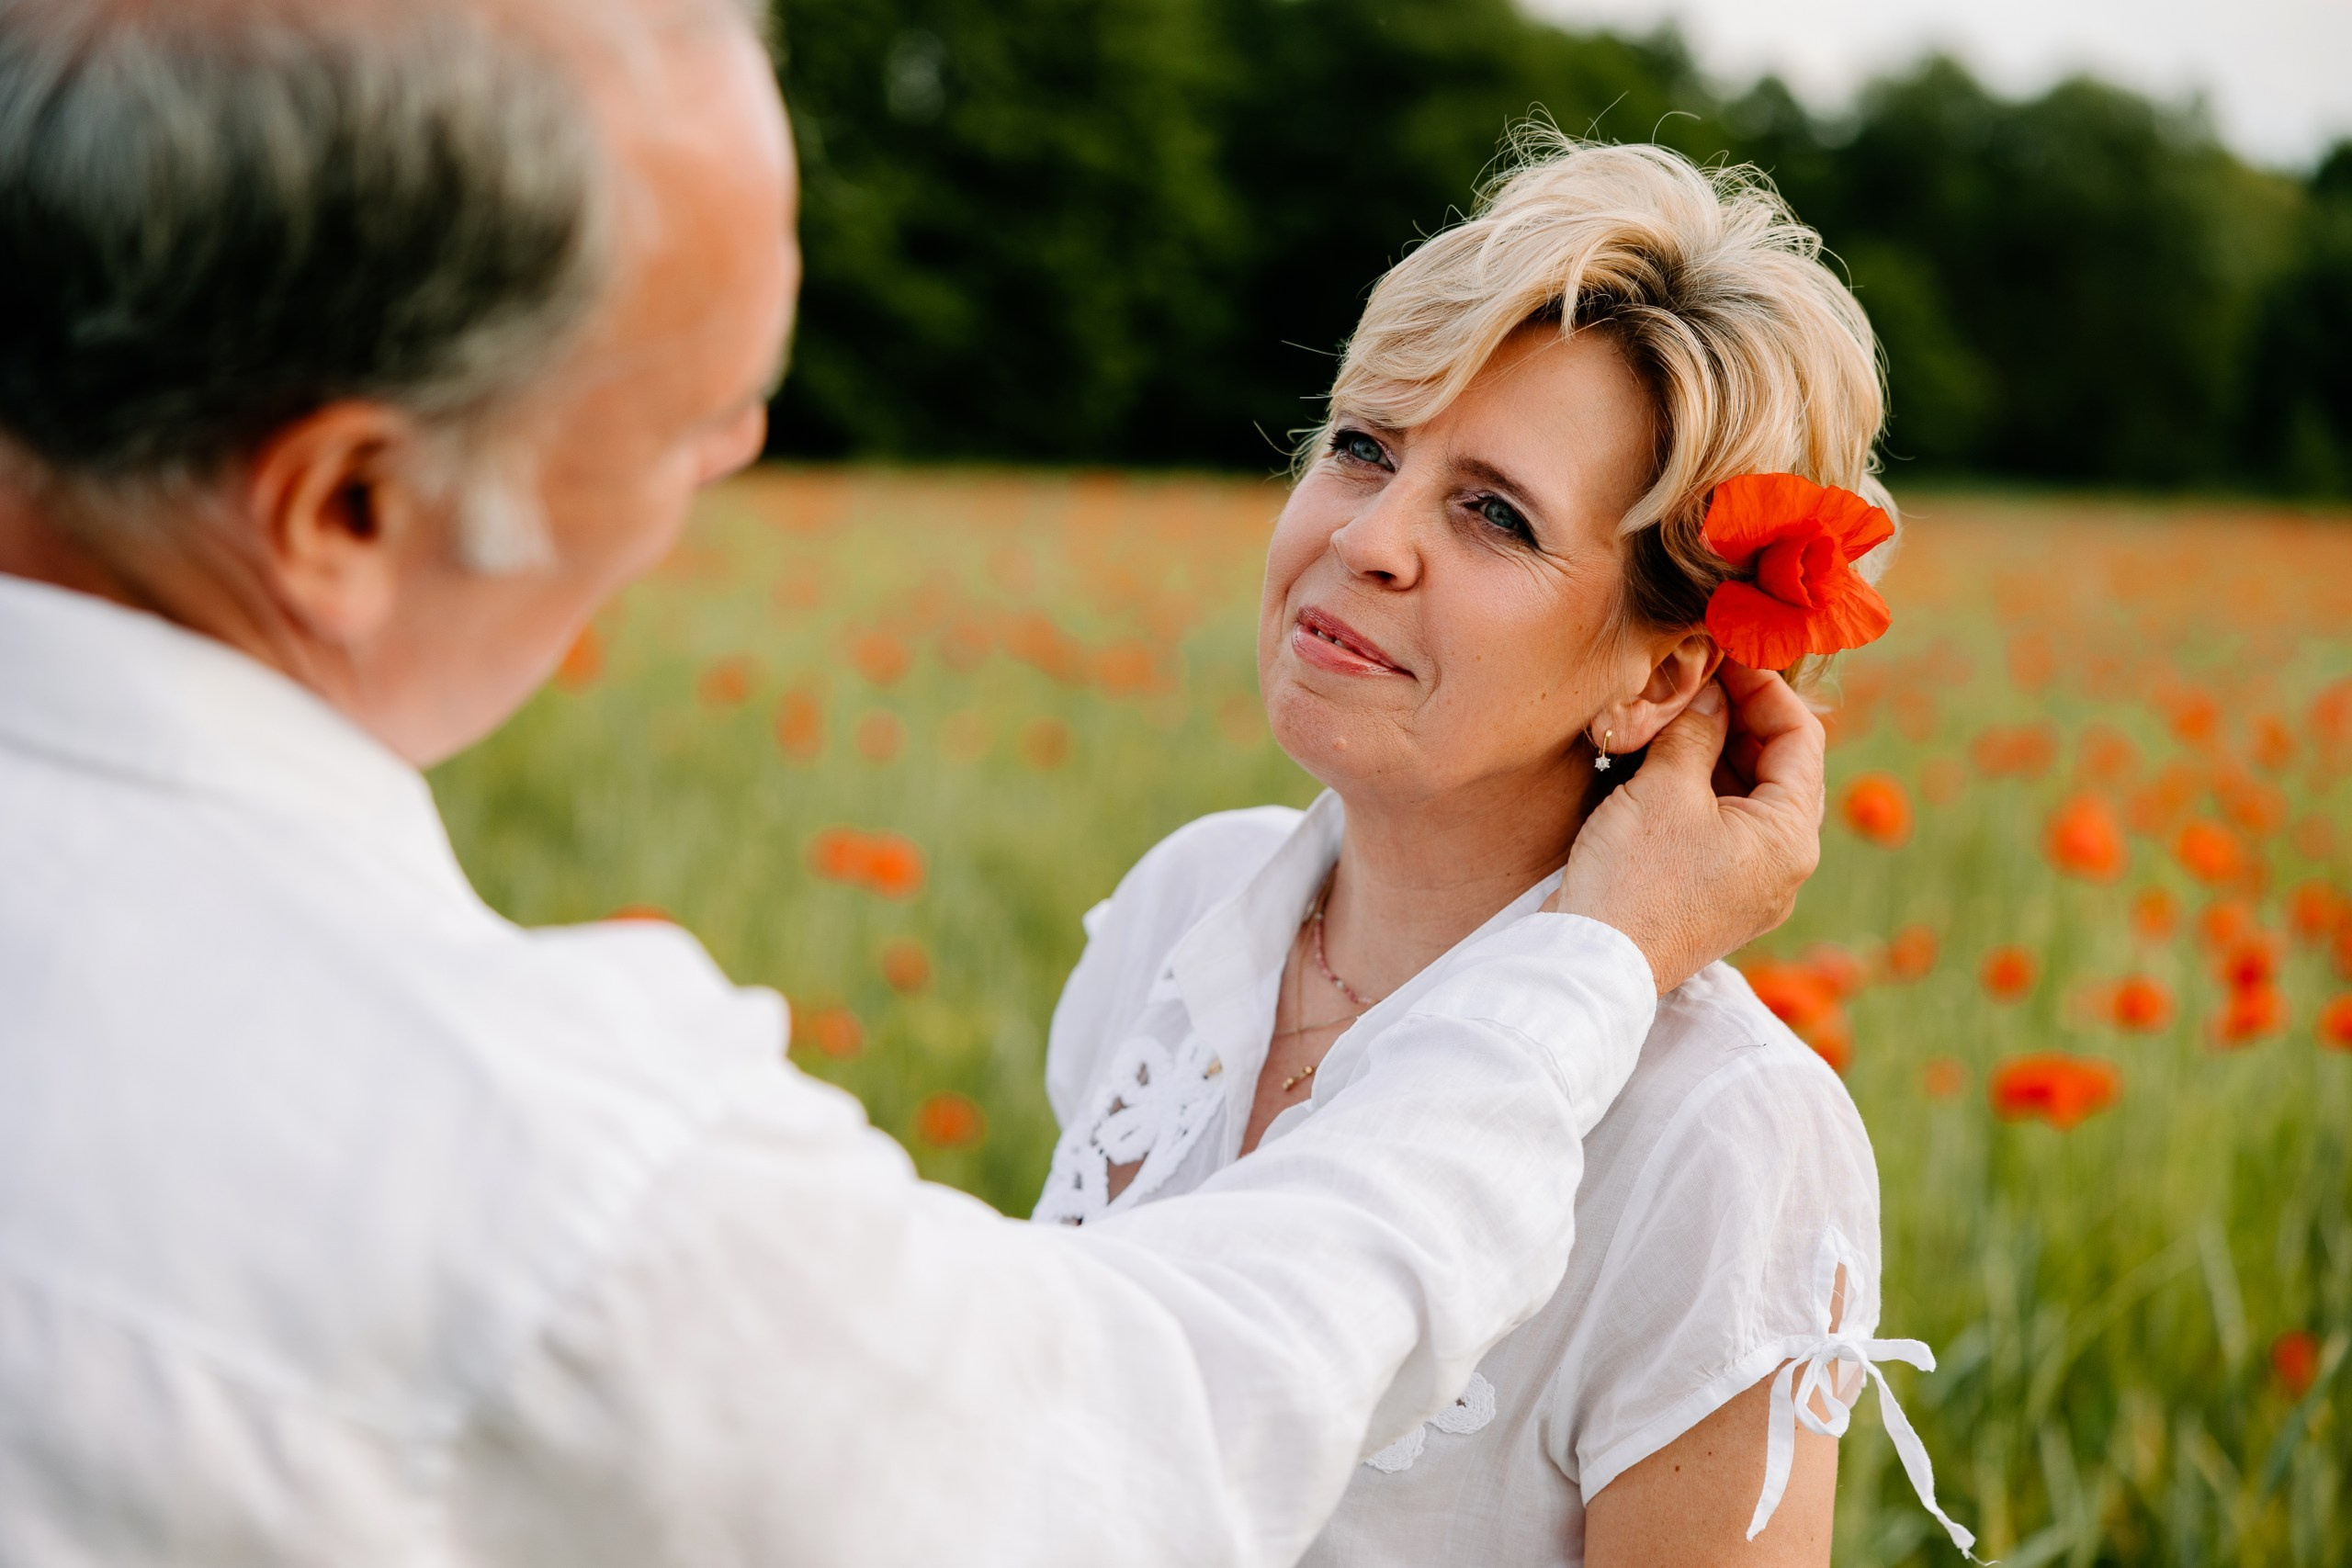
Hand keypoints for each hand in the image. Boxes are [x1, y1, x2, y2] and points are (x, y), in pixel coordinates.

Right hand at [1548, 665, 1825, 993]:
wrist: (1592, 966)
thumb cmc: (1634, 879)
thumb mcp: (1666, 789)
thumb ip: (1697, 732)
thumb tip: (1711, 696)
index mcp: (1790, 838)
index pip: (1802, 739)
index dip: (1766, 688)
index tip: (1728, 655)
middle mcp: (1784, 866)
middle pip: (1781, 769)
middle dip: (1742, 718)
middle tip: (1699, 678)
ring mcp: (1750, 887)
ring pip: (1749, 798)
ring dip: (1718, 752)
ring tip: (1676, 716)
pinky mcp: (1713, 898)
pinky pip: (1723, 828)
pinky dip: (1701, 789)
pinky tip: (1664, 765)